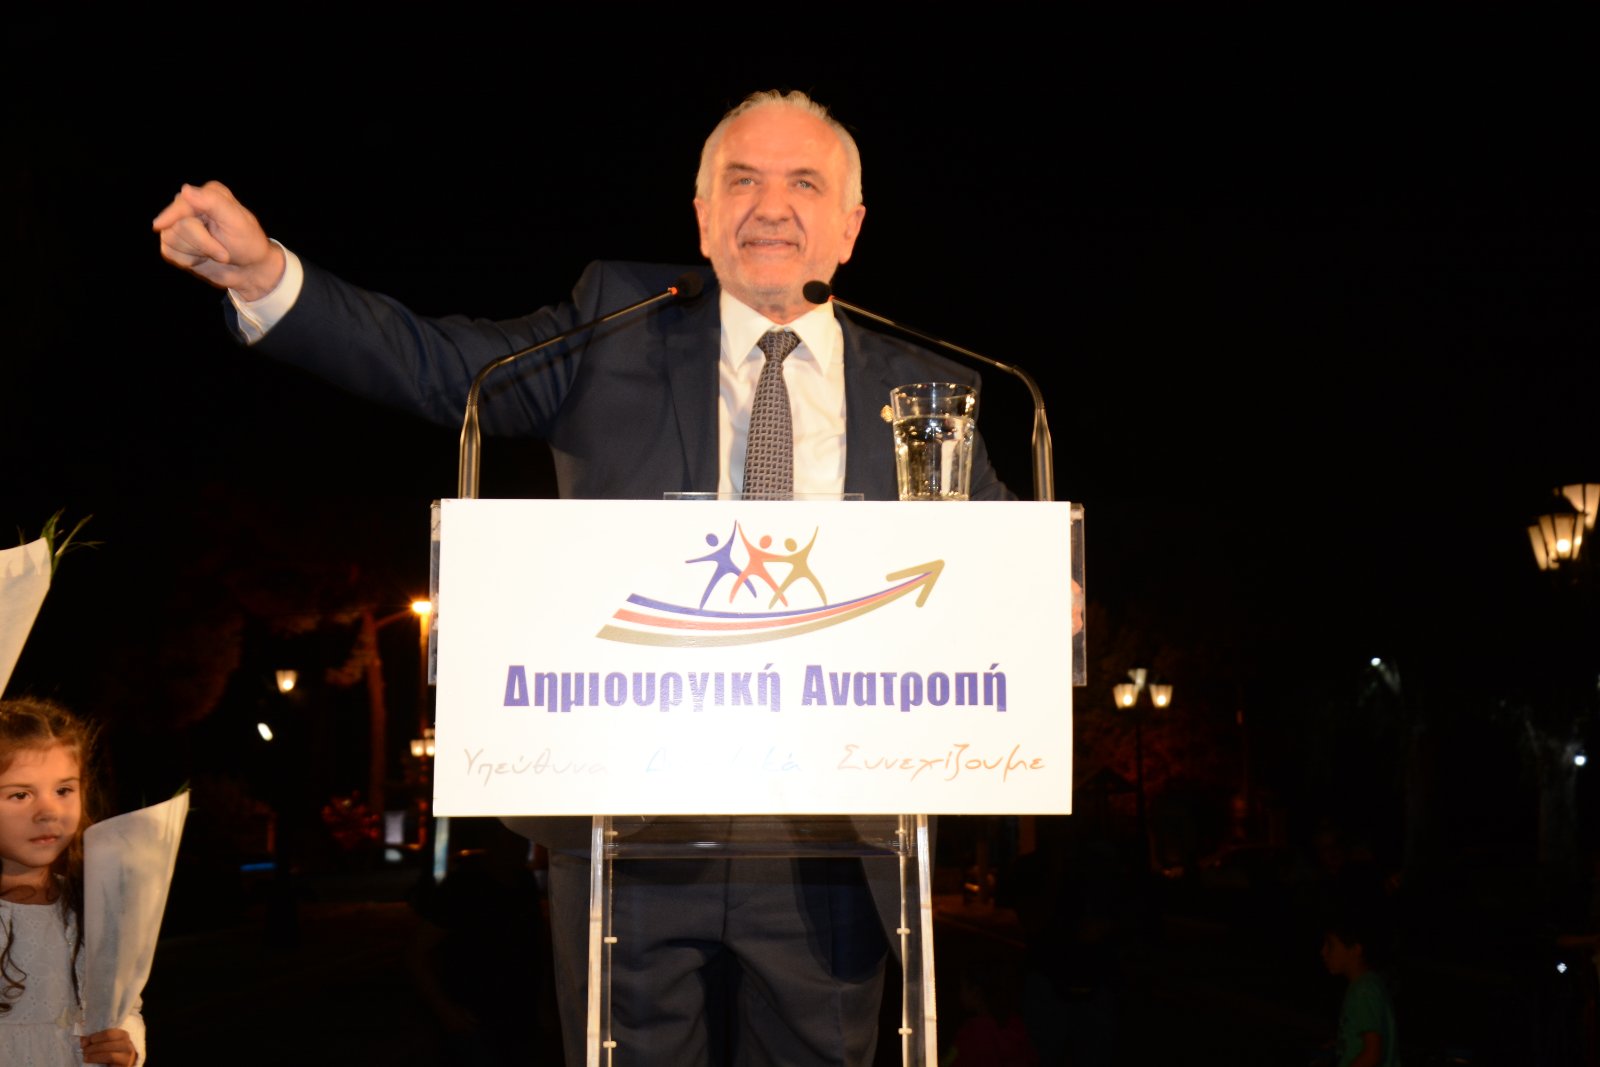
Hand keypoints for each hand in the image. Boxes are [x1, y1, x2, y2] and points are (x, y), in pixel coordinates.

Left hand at [80, 1027, 137, 1064]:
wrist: (118, 1065)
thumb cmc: (111, 1053)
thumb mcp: (105, 1044)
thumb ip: (96, 1040)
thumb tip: (82, 1039)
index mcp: (123, 1035)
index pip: (109, 1034)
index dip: (95, 1037)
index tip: (83, 1043)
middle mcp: (127, 1044)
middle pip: (108, 1044)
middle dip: (92, 1047)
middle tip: (83, 1051)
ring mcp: (127, 1056)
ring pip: (109, 1054)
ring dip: (94, 1056)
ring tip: (85, 1057)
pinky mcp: (124, 1066)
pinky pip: (110, 1063)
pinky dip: (98, 1061)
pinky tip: (91, 1061)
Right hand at [152, 180, 284, 300]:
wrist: (250, 270)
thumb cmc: (248, 244)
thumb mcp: (237, 222)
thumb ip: (212, 202)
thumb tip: (185, 189)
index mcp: (208, 194)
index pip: (181, 204)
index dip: (181, 222)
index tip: (160, 227)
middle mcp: (192, 206)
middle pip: (176, 224)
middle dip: (202, 243)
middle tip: (224, 253)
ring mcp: (181, 224)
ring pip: (169, 238)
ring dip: (196, 252)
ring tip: (214, 252)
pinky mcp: (177, 243)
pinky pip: (168, 252)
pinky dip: (187, 260)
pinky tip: (202, 258)